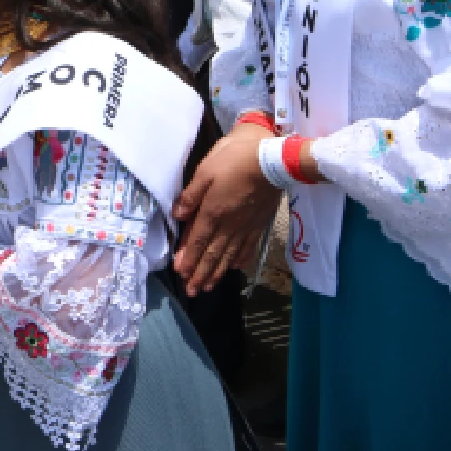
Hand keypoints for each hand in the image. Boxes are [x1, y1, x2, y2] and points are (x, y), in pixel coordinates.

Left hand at [171, 125, 281, 296]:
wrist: (272, 159)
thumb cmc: (234, 159)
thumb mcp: (205, 170)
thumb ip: (191, 196)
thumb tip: (178, 217)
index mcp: (212, 212)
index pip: (197, 241)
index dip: (188, 258)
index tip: (180, 273)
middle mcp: (229, 225)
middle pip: (212, 254)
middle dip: (200, 274)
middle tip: (192, 291)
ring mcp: (246, 226)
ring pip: (229, 255)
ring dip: (217, 272)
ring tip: (208, 287)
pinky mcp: (260, 223)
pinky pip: (248, 247)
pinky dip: (240, 260)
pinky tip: (235, 268)